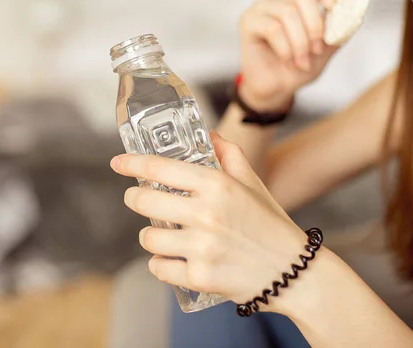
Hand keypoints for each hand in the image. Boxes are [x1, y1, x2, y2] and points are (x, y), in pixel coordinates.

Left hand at [110, 133, 307, 305]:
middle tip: (137, 198)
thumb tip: (209, 135)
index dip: (132, 163)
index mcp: (217, 185)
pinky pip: (159, 268)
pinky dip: (161, 264)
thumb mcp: (253, 184)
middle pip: (144, 200)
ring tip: (163, 235)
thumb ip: (229, 156)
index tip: (117, 163)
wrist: (294, 274)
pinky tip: (171, 260)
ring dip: (151, 235)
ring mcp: (201, 247)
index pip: (160, 167)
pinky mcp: (199, 277)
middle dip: (135, 198)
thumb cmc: (271, 225)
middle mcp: (206, 214)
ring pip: (148, 237)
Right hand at [239, 0, 339, 109]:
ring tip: (302, 61)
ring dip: (300, 42)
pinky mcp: (248, 21)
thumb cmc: (299, 66)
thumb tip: (353, 13)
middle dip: (315, 26)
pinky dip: (285, 48)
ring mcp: (262, 7)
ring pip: (288, 13)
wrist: (277, 89)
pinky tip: (288, 60)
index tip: (332, 5)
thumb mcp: (327, 48)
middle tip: (317, 50)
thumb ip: (340, 29)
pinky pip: (272, 28)